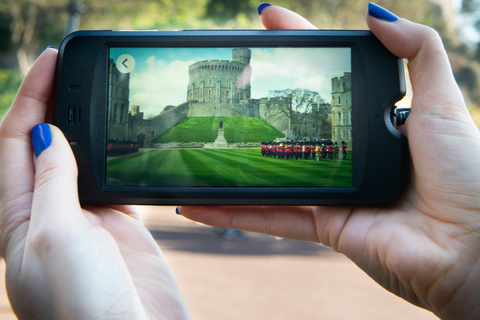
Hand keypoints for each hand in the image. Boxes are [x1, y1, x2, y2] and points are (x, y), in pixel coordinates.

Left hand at [0, 49, 188, 318]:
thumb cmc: (80, 305)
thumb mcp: (55, 234)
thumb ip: (52, 181)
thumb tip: (47, 134)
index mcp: (17, 215)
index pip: (15, 141)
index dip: (30, 97)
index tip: (50, 62)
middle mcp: (47, 214)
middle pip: (45, 144)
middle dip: (53, 103)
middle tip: (71, 68)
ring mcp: (85, 219)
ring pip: (81, 159)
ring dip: (86, 126)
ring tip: (97, 94)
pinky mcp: (118, 225)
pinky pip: (112, 179)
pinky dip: (116, 155)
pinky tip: (124, 140)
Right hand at [179, 4, 479, 318]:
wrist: (471, 248)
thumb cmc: (466, 173)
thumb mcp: (441, 102)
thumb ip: (417, 51)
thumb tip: (373, 12)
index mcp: (373, 124)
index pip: (326, 78)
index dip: (298, 47)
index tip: (267, 21)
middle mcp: (349, 156)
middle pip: (290, 126)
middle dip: (254, 105)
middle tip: (218, 84)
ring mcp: (333, 193)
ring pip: (271, 178)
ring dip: (230, 168)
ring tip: (195, 149)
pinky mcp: (325, 226)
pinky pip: (272, 219)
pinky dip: (233, 215)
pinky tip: (197, 206)